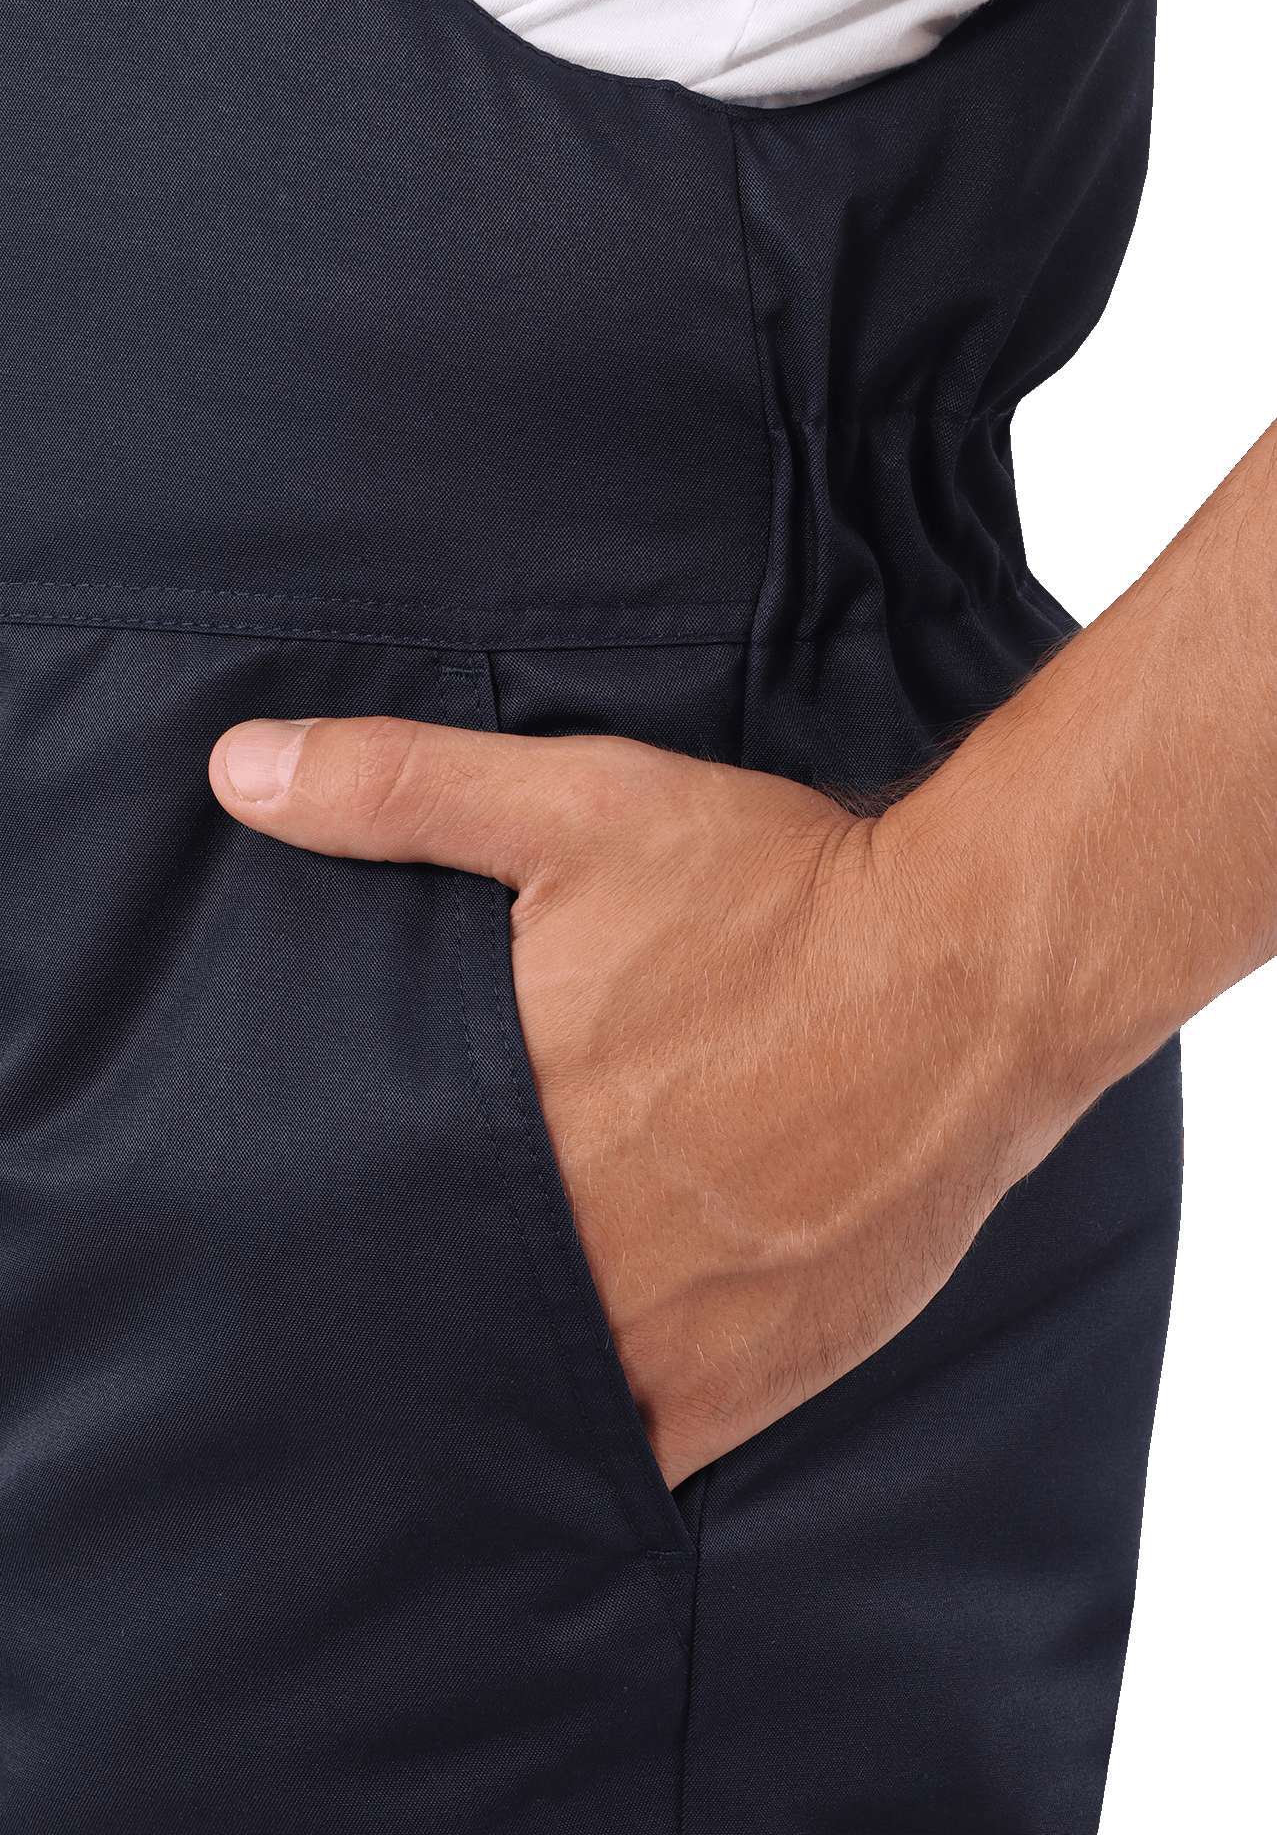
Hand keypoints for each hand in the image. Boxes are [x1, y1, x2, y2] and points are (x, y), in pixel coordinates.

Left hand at [208, 715, 1066, 1486]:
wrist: (975, 968)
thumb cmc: (781, 887)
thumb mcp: (582, 805)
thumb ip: (402, 791)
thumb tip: (239, 771)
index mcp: (513, 1120)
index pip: (362, 1219)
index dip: (327, 1231)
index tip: (305, 1231)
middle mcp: (580, 1243)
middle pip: (444, 1310)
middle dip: (412, 1296)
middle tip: (376, 1293)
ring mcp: (672, 1328)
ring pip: (529, 1396)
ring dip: (495, 1374)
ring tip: (468, 1350)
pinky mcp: (759, 1374)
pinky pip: (645, 1451)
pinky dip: (600, 1436)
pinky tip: (573, 1414)